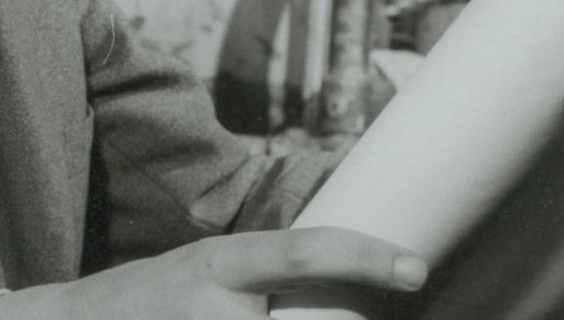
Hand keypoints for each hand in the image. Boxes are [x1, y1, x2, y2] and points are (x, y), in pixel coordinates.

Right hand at [0, 228, 427, 319]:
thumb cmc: (145, 300)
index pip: (302, 251)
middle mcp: (215, 305)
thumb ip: (262, 278)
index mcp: (219, 264)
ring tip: (241, 314)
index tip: (418, 269)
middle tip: (373, 316)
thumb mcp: (205, 270)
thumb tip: (339, 274)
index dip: (364, 256)